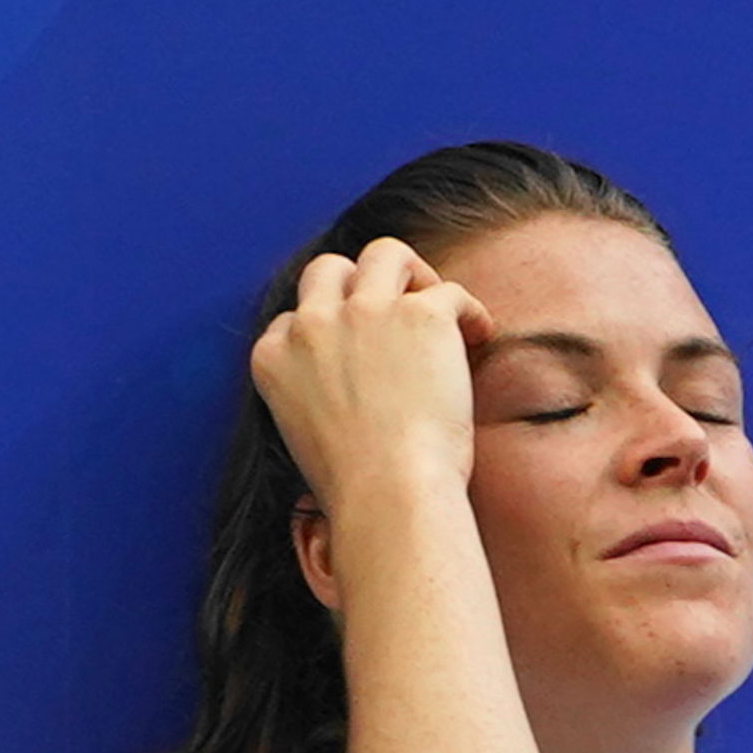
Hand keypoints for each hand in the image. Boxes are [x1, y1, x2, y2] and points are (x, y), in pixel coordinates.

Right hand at [249, 237, 485, 528]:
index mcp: (273, 358)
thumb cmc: (359, 491)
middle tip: (398, 313)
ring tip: (438, 310)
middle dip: (361, 284)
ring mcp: (364, 312)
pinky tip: (478, 336)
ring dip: (413, 274)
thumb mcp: (307, 438)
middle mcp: (311, 325)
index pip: (294, 320)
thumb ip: (314, 397)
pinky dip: (468, 311)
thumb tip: (352, 391)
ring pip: (385, 253)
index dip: (332, 332)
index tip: (361, 357)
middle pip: (329, 270)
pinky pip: (450, 292)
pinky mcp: (421, 315)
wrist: (390, 498)